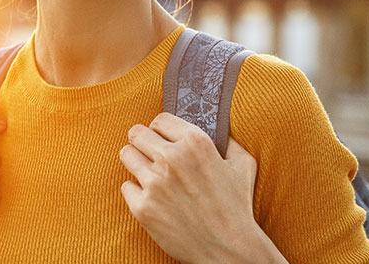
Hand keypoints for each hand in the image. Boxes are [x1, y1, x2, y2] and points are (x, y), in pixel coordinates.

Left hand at [119, 113, 285, 263]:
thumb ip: (228, 141)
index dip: (160, 128)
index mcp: (196, 142)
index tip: (161, 137)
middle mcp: (172, 158)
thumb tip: (217, 128)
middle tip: (148, 152)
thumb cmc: (238, 206)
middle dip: (142, 141)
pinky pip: (126, 186)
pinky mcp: (143, 208)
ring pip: (126, 155)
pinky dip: (136, 191)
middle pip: (137, 134)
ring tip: (147, 172)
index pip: (160, 119)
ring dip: (135, 161)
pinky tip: (151, 197)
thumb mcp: (243, 164)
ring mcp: (155, 183)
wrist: (229, 248)